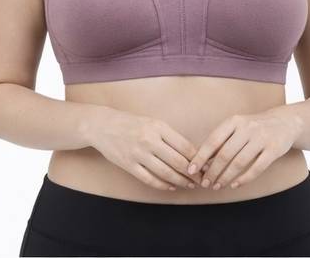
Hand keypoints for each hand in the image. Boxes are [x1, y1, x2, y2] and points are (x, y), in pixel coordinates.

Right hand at [84, 106, 206, 190]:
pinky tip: (171, 186)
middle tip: (202, 180)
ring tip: (189, 184)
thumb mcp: (152, 122)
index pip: (184, 146)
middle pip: (178, 162)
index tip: (206, 166)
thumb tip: (191, 153)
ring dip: (180, 181)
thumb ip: (170, 136)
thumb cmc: (131, 123)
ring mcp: (138, 154)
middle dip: (193, 174)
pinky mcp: (129, 165)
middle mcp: (149, 140)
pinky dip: (163, 185)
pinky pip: (150, 179)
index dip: (198, 159)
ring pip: (165, 173)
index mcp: (158, 127)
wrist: (103, 126)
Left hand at [187, 107, 302, 189]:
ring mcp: (261, 138)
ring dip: (226, 177)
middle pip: (225, 154)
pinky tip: (234, 185)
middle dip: (212, 171)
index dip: (201, 156)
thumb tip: (202, 162)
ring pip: (239, 162)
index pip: (213, 140)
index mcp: (234, 121)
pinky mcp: (274, 149)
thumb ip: (222, 141)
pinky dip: (244, 179)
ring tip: (217, 186)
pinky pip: (257, 168)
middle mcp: (247, 128)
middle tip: (205, 184)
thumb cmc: (253, 127)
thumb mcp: (236, 127)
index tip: (191, 170)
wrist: (284, 122)